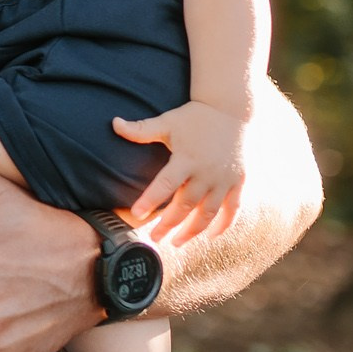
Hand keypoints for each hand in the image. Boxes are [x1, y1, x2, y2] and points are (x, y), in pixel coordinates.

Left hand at [113, 101, 249, 245]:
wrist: (231, 109)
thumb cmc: (194, 117)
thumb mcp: (167, 122)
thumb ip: (141, 129)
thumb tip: (113, 123)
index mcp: (187, 158)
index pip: (165, 185)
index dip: (149, 201)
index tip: (136, 215)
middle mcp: (207, 172)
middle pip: (185, 206)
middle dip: (168, 225)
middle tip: (154, 238)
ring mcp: (225, 179)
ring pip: (208, 213)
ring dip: (192, 231)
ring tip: (177, 242)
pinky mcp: (239, 182)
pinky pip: (233, 209)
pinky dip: (223, 225)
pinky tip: (211, 236)